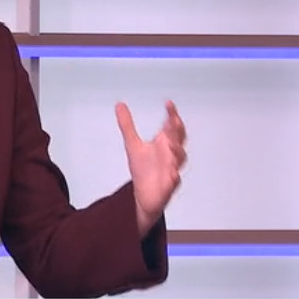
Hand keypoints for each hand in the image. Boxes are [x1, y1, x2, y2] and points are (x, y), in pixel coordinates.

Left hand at [115, 100, 187, 235]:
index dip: (172, 114)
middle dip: (178, 130)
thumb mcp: (132, 144)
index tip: (168, 103)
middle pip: (179, 138)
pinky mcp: (170, 184)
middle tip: (173, 120)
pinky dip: (174, 175)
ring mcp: (172, 168)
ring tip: (170, 144)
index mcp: (164, 143)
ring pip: (180, 158)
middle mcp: (170, 154)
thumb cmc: (144, 169)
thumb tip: (119, 104)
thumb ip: (127, 125)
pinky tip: (172, 173)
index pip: (171, 126)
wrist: (144, 195)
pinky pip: (175, 180)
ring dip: (177, 150)